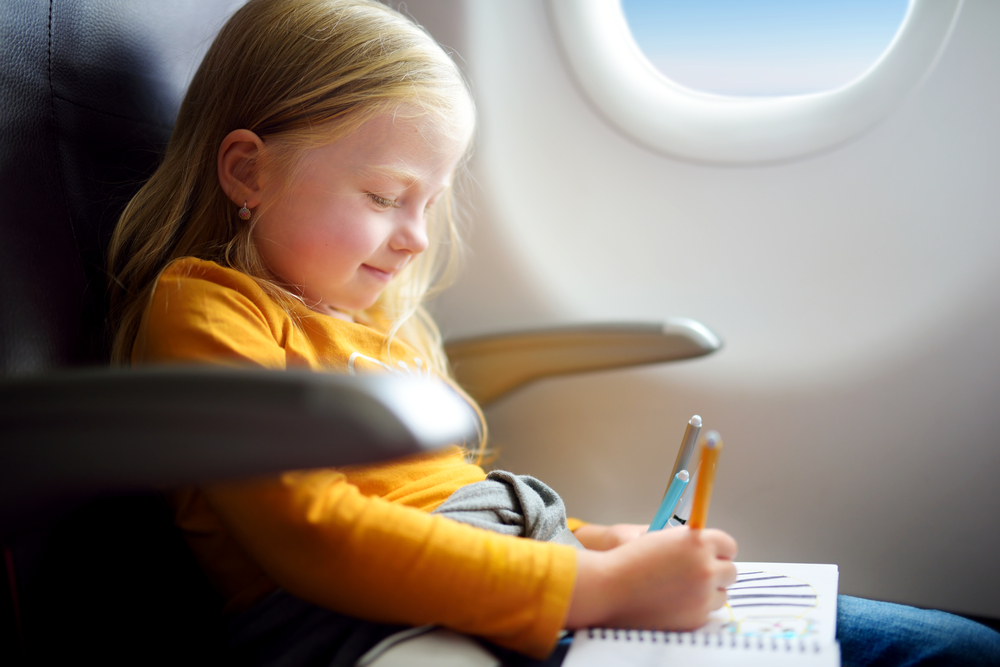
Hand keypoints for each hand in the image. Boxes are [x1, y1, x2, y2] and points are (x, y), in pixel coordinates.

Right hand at [566, 527, 736, 630]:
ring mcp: (703, 595)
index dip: (720, 550)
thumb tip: (713, 551)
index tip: (713, 554)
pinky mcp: (696, 617)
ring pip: (722, 594)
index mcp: (698, 542)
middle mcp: (706, 568)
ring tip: (682, 588)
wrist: (609, 587)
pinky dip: (696, 607)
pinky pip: (707, 611)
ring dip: (709, 591)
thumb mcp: (663, 538)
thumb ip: (691, 542)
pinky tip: (675, 601)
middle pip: (730, 571)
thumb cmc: (632, 559)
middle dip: (716, 571)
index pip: (729, 545)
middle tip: (697, 573)